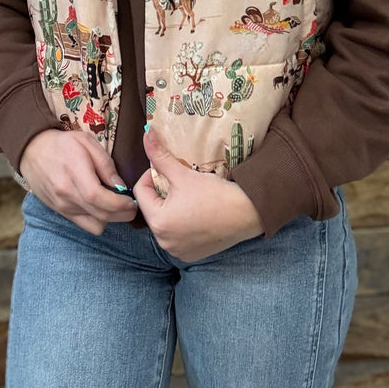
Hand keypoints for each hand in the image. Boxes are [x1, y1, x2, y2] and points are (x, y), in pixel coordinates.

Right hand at [19, 129, 136, 234]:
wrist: (32, 151)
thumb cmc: (62, 144)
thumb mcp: (87, 143)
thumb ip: (106, 165)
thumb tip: (121, 186)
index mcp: (74, 174)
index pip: (99, 199)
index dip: (120, 204)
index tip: (132, 201)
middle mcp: (67, 195)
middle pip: (101, 216)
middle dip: (122, 214)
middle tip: (131, 205)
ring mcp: (62, 206)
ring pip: (94, 224)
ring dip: (110, 218)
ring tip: (115, 204)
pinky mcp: (60, 212)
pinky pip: (84, 224)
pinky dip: (96, 219)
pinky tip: (100, 206)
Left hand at [133, 129, 263, 261]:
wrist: (248, 213)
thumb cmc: (215, 194)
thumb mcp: (184, 173)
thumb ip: (160, 155)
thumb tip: (146, 132)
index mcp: (158, 223)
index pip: (141, 191)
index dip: (151, 175)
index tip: (168, 169)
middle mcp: (164, 242)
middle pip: (152, 208)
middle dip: (161, 192)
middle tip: (179, 181)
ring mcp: (178, 251)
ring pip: (165, 222)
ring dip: (171, 208)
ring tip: (188, 196)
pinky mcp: (192, 255)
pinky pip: (178, 236)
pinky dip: (183, 224)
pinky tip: (197, 213)